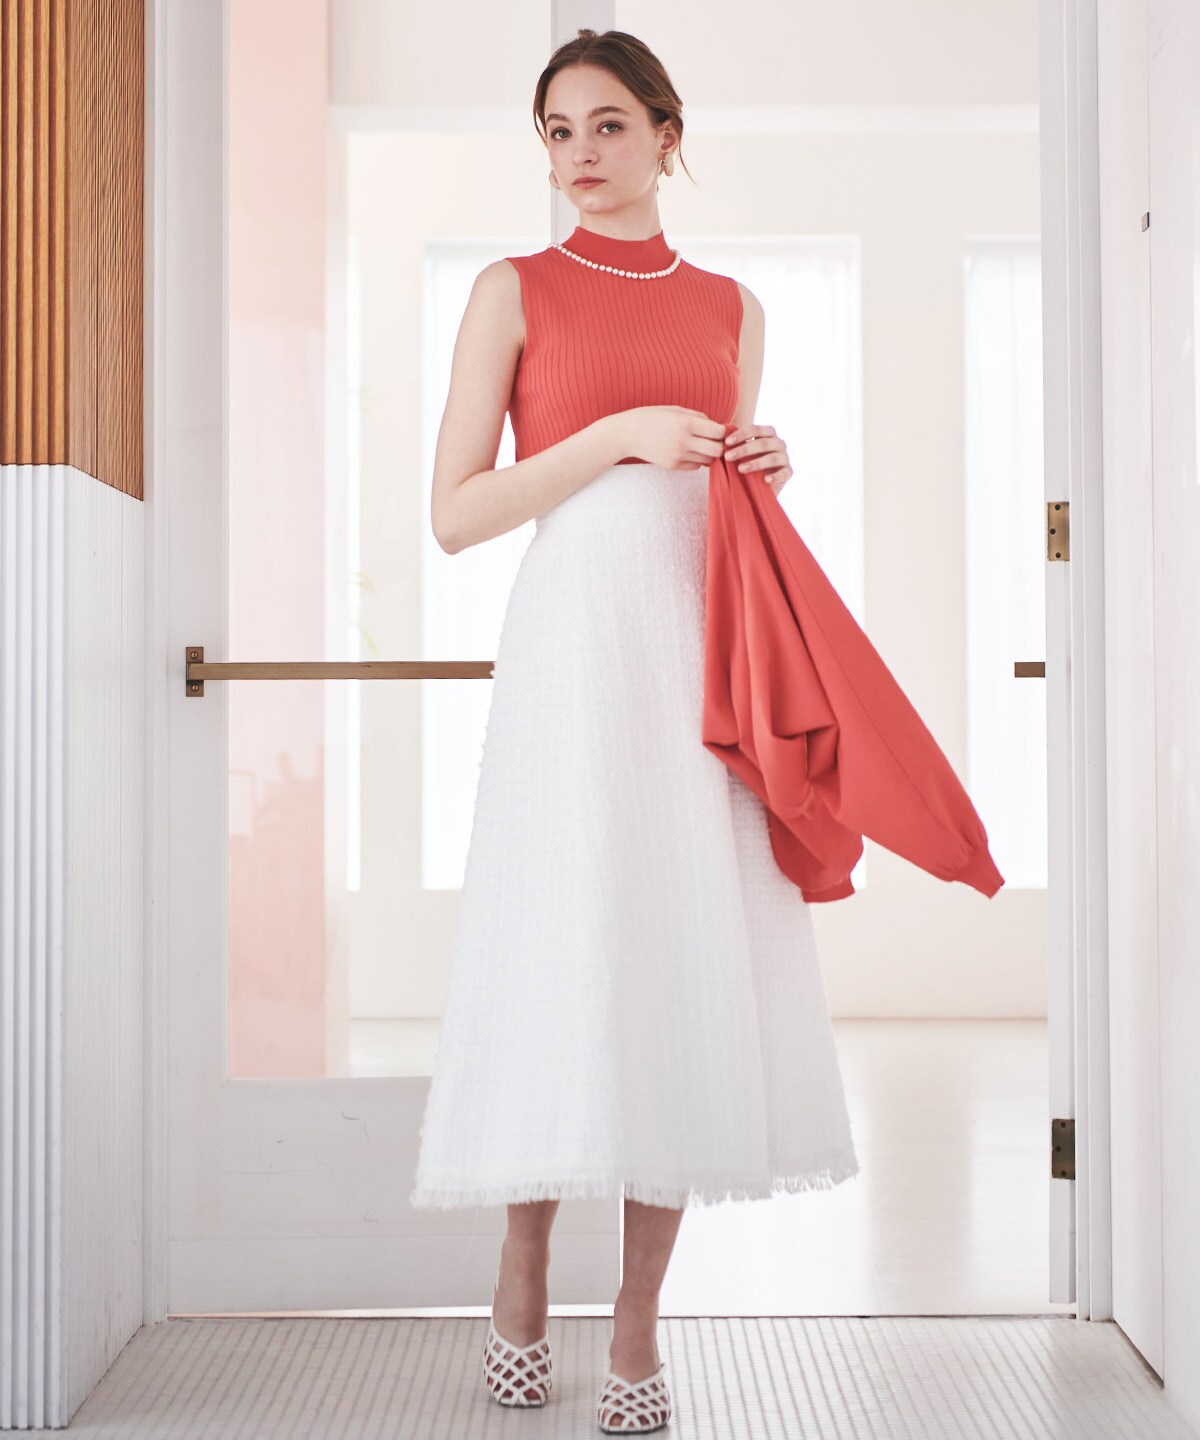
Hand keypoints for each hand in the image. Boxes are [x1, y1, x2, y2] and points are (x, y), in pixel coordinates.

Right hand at [613, 406, 727, 470]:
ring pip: (707, 461)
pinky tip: (687, 451)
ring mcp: (678, 455)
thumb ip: (698, 417)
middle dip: (719, 446)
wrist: (628, 434)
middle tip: (713, 441)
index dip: (722, 431)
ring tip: (699, 445)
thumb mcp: (676, 410)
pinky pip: (695, 466)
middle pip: (717, 450)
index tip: (717, 430)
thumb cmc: (653, 417)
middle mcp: (684, 441)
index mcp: (686, 423)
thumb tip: (717, 427)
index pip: (719, 432)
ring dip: (708, 454)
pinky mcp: (673, 466)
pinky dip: (696, 460)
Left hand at [723, 423, 792, 497]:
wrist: (761, 485)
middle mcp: (779, 443)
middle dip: (744, 449)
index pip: (755, 429)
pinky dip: (775, 476)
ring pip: (772, 458)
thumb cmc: (748, 463)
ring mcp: (785, 457)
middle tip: (728, 457)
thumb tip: (717, 440)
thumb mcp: (741, 453)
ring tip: (740, 469)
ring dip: (756, 463)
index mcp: (768, 434)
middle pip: (763, 443)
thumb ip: (734, 445)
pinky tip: (765, 480)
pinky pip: (784, 473)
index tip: (726, 442)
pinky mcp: (789, 472)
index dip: (741, 434)